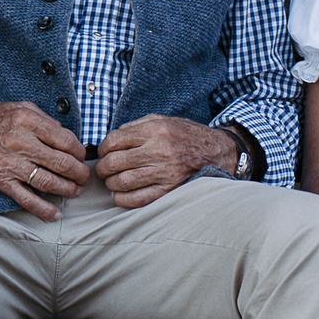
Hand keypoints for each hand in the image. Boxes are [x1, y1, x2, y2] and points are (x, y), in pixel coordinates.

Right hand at [0, 100, 89, 218]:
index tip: (82, 156)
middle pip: (62, 163)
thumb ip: (45, 120)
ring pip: (49, 183)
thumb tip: (68, 137)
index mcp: (28, 121)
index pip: (66, 140)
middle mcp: (20, 142)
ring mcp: (10, 164)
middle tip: (85, 177)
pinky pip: (26, 199)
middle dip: (80, 173)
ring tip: (76, 191)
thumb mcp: (19, 107)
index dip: (79, 151)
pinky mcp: (1, 181)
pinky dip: (44, 209)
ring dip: (68, 190)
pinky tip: (55, 214)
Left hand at [96, 114, 235, 208]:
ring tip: (111, 181)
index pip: (114, 141)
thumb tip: (111, 140)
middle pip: (114, 162)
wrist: (216, 151)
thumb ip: (136, 126)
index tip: (103, 152)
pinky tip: (119, 194)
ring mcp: (164, 172)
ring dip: (110, 183)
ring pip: (122, 182)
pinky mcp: (169, 189)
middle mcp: (159, 150)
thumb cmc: (185, 135)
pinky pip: (137, 198)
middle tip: (103, 169)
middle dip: (102, 167)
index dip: (102, 148)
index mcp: (155, 130)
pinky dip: (122, 199)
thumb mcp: (162, 120)